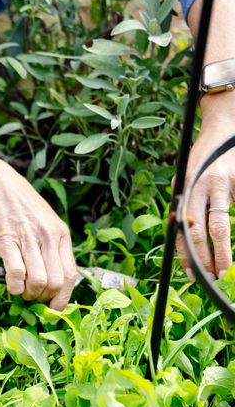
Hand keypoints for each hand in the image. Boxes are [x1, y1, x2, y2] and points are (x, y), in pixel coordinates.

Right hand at [0, 160, 77, 309]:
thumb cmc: (17, 206)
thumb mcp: (43, 223)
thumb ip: (49, 247)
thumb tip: (51, 277)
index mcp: (61, 235)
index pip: (71, 275)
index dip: (63, 297)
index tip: (53, 306)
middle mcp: (49, 238)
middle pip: (55, 283)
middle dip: (43, 298)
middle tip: (31, 297)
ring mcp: (29, 240)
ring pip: (39, 282)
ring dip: (29, 294)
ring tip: (20, 291)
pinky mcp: (8, 242)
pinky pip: (17, 274)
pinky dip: (14, 287)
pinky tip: (10, 285)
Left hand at [176, 93, 234, 279]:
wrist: (226, 126)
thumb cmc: (203, 159)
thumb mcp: (185, 178)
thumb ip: (184, 203)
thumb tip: (180, 232)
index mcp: (185, 189)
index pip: (181, 228)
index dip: (185, 253)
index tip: (189, 274)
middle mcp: (202, 187)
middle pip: (202, 231)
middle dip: (206, 259)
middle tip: (211, 279)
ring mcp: (225, 184)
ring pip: (222, 225)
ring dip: (223, 252)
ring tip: (226, 270)